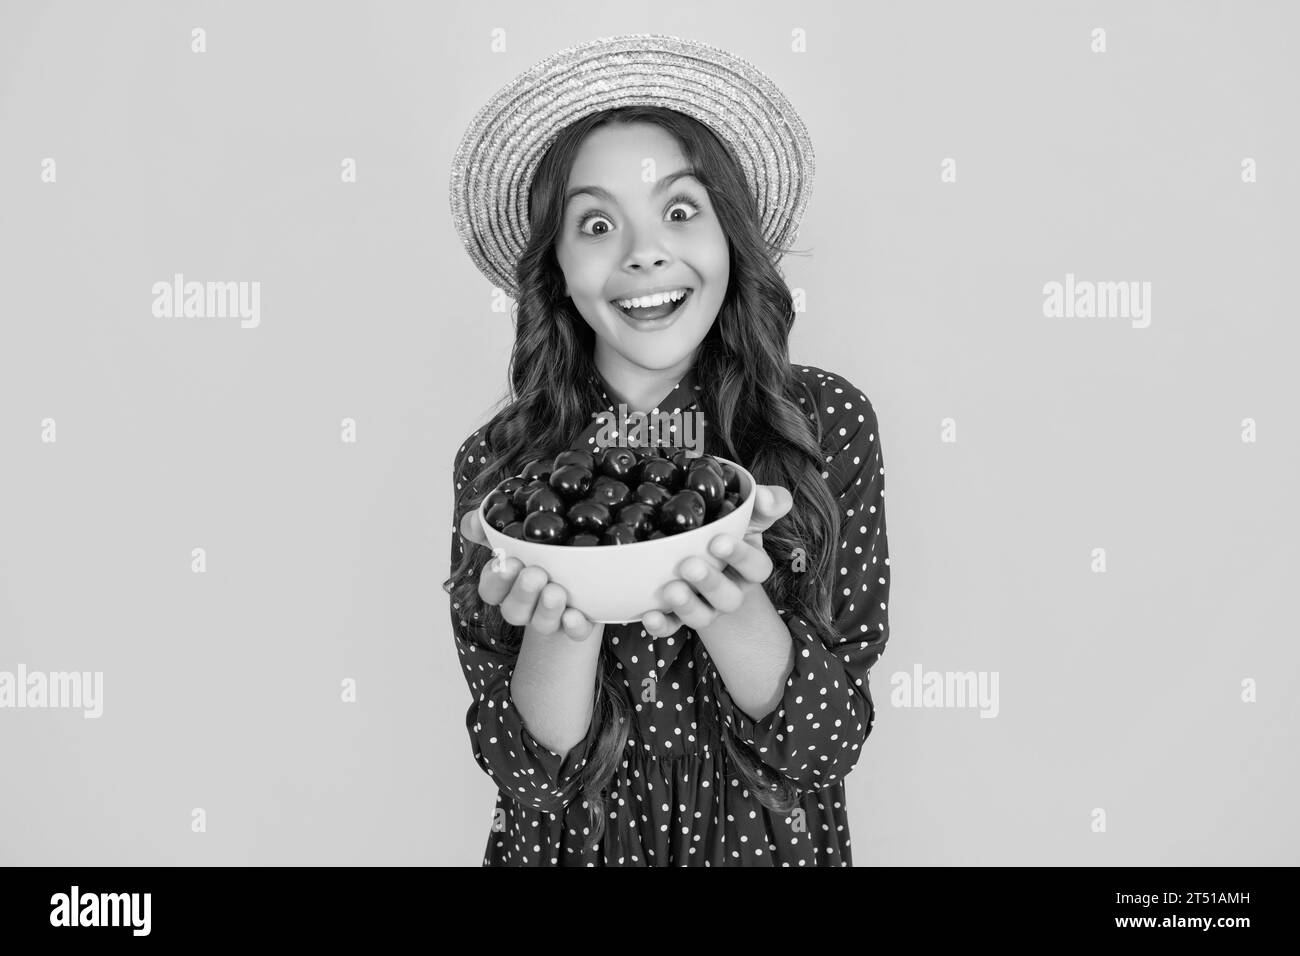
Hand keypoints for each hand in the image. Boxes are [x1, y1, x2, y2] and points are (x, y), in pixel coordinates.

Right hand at [459, 509, 599, 640]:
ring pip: (542, 623)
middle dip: (522, 593)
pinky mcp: (580, 624)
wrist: (586, 560)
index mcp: (508, 582)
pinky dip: (575, 627)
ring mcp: (552, 616)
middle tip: (535, 574)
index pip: (490, 589)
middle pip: (513, 610)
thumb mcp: (518, 525)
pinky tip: (575, 615)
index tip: (508, 561)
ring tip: (555, 591)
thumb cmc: (546, 543)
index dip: (496, 580)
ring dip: (547, 609)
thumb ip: (492, 524)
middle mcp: (527, 604)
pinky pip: (576, 633)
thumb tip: (472, 523)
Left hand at [641, 483, 793, 637]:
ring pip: (702, 616)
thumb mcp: (748, 511)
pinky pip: (672, 627)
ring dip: (687, 606)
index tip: (718, 541)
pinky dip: (661, 625)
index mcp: (751, 567)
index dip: (740, 557)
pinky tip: (649, 615)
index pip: (756, 567)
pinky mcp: (677, 617)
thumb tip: (766, 498)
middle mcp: (731, 592)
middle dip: (710, 583)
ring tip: (671, 589)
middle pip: (729, 598)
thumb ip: (764, 502)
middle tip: (690, 565)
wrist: (698, 544)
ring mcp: (705, 607)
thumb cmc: (727, 526)